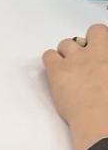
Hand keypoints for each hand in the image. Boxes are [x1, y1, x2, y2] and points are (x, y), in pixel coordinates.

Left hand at [44, 23, 107, 149]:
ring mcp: (76, 58)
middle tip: (86, 58)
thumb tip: (102, 69)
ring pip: (66, 43)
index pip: (105, 32)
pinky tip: (56, 71)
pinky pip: (48, 55)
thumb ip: (104, 66)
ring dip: (68, 52)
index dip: (101, 39)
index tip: (100, 46)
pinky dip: (51, 60)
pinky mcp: (57, 69)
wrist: (100, 116)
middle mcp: (96, 51)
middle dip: (88, 43)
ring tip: (70, 67)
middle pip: (91, 33)